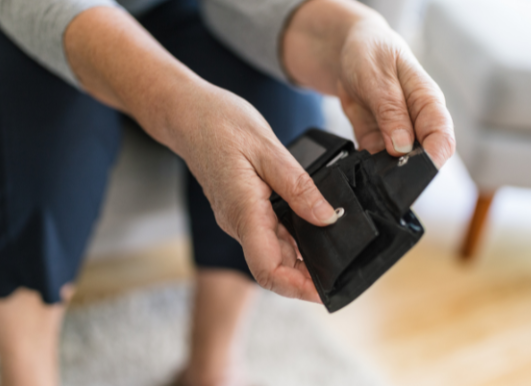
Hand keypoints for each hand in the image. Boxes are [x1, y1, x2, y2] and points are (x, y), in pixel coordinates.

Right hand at [167, 84, 337, 302]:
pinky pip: (268, 233)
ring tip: (336, 250)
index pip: (268, 269)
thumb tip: (328, 218)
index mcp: (243, 212)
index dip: (298, 288)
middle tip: (344, 271)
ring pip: (273, 252)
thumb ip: (299, 187)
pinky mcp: (242, 209)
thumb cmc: (220, 123)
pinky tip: (314, 226)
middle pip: (273, 267)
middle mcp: (238, 223)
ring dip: (302, 259)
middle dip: (307, 277)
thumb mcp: (267, 148)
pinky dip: (293, 237)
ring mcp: (238, 218)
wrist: (186, 112)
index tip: (327, 291)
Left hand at [336, 18, 454, 164]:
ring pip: (396, 163)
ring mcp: (395, 132)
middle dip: (404, 170)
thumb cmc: (369, 52)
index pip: (442, 137)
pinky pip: (373, 159)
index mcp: (427, 101)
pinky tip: (355, 164)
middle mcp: (416, 121)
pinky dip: (364, 164)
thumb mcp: (377, 77)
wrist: (345, 50)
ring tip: (365, 169)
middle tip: (383, 174)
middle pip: (421, 156)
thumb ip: (391, 111)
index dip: (432, 159)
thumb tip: (403, 147)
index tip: (414, 172)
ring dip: (381, 169)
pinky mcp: (375, 138)